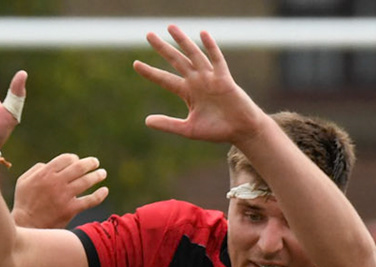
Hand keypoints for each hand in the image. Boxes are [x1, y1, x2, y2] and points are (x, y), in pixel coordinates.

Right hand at [11, 153, 109, 229]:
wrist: (26, 226)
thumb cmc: (24, 203)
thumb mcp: (23, 181)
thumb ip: (37, 169)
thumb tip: (50, 164)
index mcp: (45, 173)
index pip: (67, 159)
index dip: (74, 159)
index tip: (77, 162)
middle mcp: (56, 182)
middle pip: (79, 167)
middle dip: (90, 163)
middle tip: (95, 163)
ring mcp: (64, 196)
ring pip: (87, 181)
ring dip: (97, 175)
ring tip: (102, 173)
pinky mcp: (70, 209)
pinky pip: (90, 200)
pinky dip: (100, 195)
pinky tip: (104, 191)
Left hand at [135, 27, 268, 146]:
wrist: (240, 131)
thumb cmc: (216, 130)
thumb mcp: (187, 129)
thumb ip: (168, 124)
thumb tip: (146, 121)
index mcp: (187, 92)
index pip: (165, 79)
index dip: (151, 72)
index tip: (135, 64)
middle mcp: (197, 81)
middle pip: (176, 61)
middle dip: (163, 48)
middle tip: (148, 35)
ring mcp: (210, 78)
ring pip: (193, 55)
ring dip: (182, 41)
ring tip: (170, 27)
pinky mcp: (224, 79)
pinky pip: (216, 60)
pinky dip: (210, 47)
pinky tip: (202, 34)